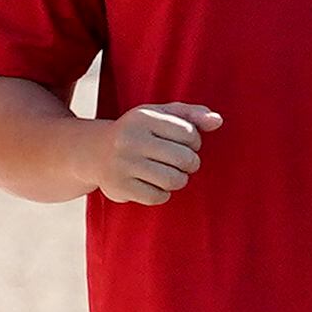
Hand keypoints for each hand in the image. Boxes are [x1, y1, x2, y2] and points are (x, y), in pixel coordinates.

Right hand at [93, 103, 221, 205]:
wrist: (94, 152)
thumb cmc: (137, 132)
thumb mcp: (159, 115)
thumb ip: (190, 114)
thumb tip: (218, 121)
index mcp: (143, 118)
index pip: (189, 133)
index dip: (195, 141)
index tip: (186, 143)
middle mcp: (131, 139)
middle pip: (184, 159)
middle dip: (191, 163)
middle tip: (184, 163)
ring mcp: (124, 164)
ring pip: (173, 180)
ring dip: (179, 180)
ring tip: (172, 174)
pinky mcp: (120, 187)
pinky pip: (158, 197)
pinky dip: (163, 193)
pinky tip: (156, 185)